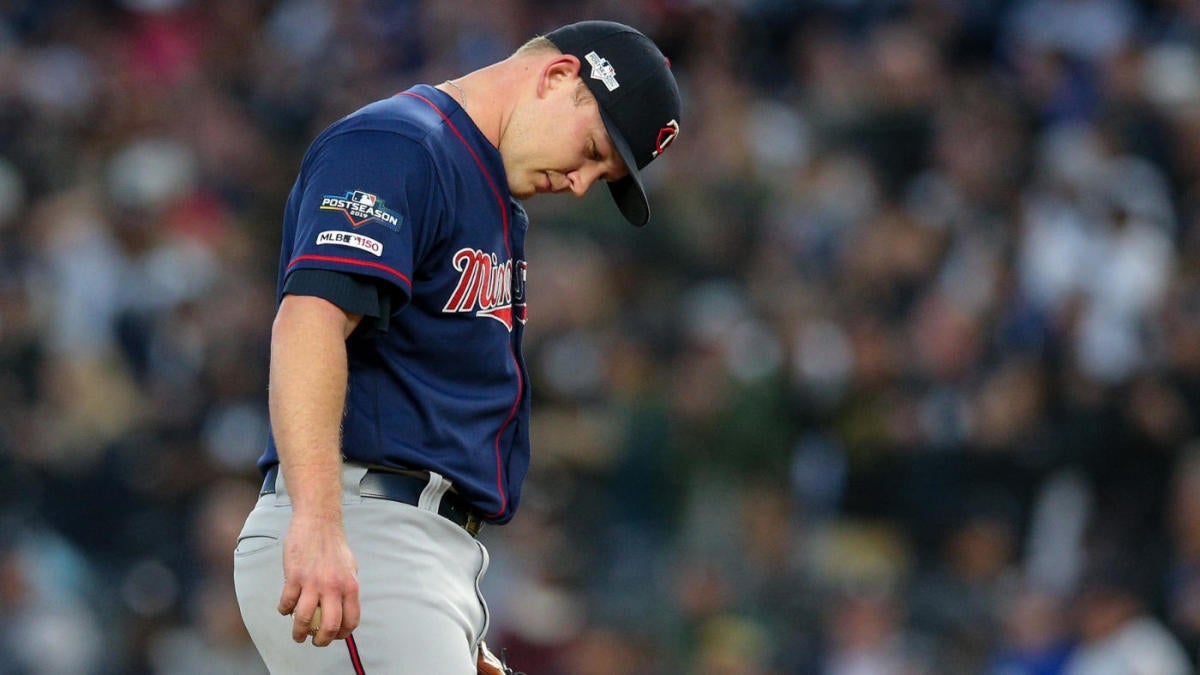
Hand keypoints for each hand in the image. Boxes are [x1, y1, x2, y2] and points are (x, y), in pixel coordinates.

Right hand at [277, 513, 360, 645]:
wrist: (319, 521)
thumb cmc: (334, 544)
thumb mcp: (350, 568)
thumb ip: (347, 589)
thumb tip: (344, 612)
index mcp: (350, 586)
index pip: (351, 620)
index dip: (343, 634)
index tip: (335, 637)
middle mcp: (334, 587)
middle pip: (329, 626)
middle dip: (321, 641)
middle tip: (314, 641)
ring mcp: (313, 582)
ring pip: (303, 619)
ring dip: (299, 633)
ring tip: (297, 636)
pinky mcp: (294, 576)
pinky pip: (286, 603)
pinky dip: (284, 610)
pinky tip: (285, 609)